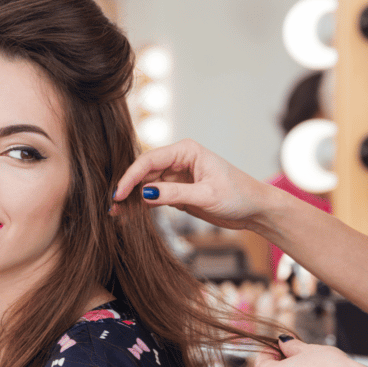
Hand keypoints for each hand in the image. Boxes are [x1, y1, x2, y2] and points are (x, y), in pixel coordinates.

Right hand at [112, 139, 266, 230]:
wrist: (254, 210)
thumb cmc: (238, 195)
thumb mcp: (206, 195)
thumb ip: (175, 193)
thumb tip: (145, 194)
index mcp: (186, 150)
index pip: (149, 160)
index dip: (130, 176)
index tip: (119, 194)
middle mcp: (178, 160)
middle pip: (143, 172)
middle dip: (127, 188)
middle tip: (113, 207)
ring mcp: (177, 176)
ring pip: (146, 185)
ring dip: (132, 199)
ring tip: (117, 214)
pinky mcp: (177, 191)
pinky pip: (154, 196)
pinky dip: (142, 206)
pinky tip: (129, 215)